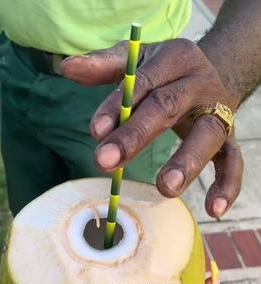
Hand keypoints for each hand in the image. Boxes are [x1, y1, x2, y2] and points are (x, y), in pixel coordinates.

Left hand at [60, 39, 242, 217]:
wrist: (209, 73)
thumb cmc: (163, 72)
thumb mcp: (138, 60)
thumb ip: (105, 66)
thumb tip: (66, 68)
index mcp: (176, 57)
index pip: (142, 83)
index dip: (118, 107)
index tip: (95, 132)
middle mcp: (200, 82)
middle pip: (168, 107)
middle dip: (136, 136)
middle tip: (106, 162)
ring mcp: (220, 112)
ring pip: (207, 136)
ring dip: (187, 163)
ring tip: (165, 189)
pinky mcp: (229, 138)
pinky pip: (233, 162)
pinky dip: (228, 185)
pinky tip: (213, 210)